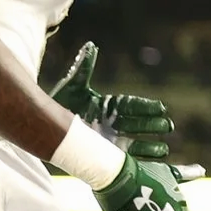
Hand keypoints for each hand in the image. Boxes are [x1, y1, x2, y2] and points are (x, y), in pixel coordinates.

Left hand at [47, 42, 175, 160]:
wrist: (43, 128)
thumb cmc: (60, 104)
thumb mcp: (73, 85)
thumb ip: (84, 67)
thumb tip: (91, 46)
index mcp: (108, 105)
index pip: (131, 105)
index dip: (146, 108)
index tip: (161, 108)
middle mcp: (112, 122)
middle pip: (136, 124)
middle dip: (152, 126)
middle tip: (168, 127)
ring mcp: (108, 139)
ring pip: (134, 143)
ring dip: (149, 147)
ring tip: (164, 150)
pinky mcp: (103, 154)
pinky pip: (123, 157)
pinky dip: (137, 161)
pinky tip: (150, 164)